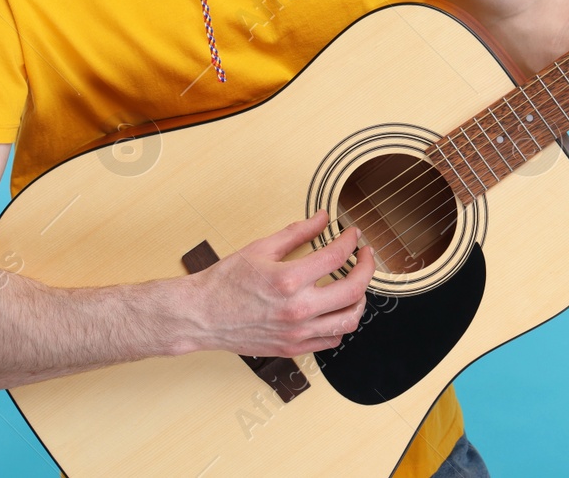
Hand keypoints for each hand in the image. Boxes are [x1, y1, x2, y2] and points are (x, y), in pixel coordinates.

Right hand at [184, 209, 376, 357]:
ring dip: (360, 299)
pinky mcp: (293, 348)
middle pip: (354, 289)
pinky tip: (337, 310)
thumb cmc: (225, 283)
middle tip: (365, 256)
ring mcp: (297, 332)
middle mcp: (297, 309)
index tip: (352, 235)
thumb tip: (322, 219)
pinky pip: (332, 341)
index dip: (350, 241)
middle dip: (367, 267)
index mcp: (289, 279)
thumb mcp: (261, 248)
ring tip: (357, 285)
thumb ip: (296, 233)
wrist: (202, 315)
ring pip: (349, 320)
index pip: (336, 256)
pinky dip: (341, 324)